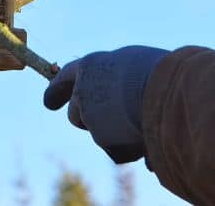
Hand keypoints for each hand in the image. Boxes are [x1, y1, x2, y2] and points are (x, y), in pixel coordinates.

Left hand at [43, 46, 168, 162]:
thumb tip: (125, 107)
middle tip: (108, 124)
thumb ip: (121, 83)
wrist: (165, 89)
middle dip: (88, 121)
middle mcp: (83, 89)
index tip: (49, 103)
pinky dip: (131, 149)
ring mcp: (89, 114)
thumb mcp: (137, 67)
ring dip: (116, 134)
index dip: (57, 90)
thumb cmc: (161, 72)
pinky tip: (150, 138)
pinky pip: (118, 150)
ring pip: (99, 133)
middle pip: (75, 112)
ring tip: (144, 122)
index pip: (65, 77)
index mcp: (91, 65)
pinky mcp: (101, 137)